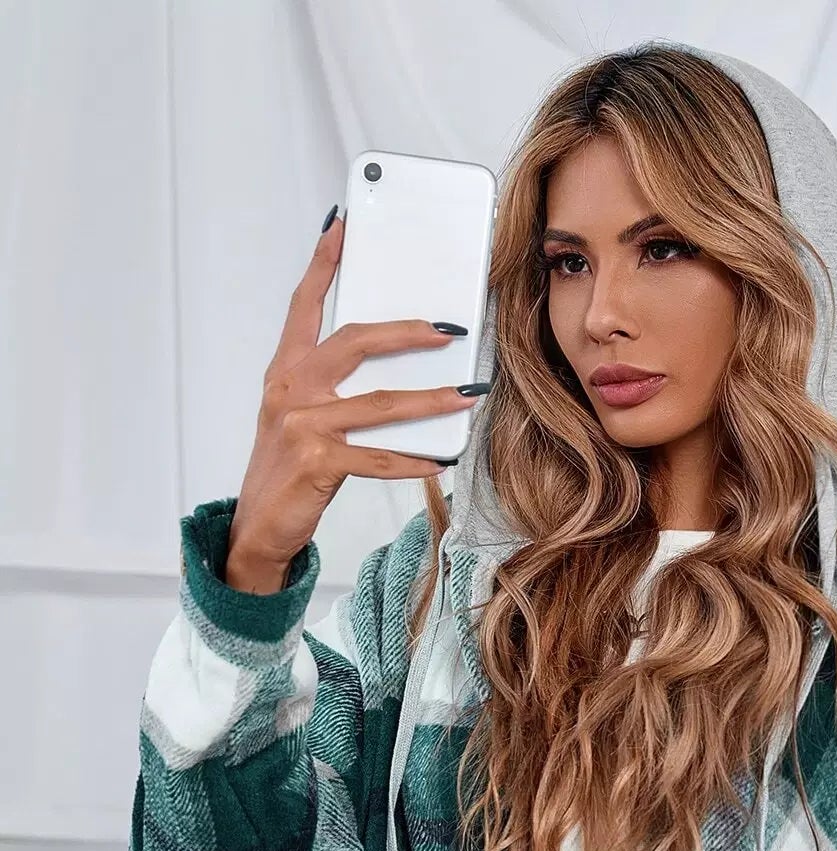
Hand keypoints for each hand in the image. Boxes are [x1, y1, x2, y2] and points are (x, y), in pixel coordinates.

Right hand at [226, 210, 482, 586]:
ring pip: (379, 404)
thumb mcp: (299, 418)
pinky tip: (438, 460)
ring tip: (465, 395)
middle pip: (353, 342)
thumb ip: (332, 387)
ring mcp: (302, 426)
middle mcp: (291, 391)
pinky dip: (412, 460)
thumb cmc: (286, 470)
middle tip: (446, 329)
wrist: (258, 527)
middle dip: (406, 332)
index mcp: (285, 372)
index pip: (304, 305)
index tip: (342, 225)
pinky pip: (377, 458)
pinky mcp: (316, 464)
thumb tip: (395, 368)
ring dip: (430, 400)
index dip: (323, 263)